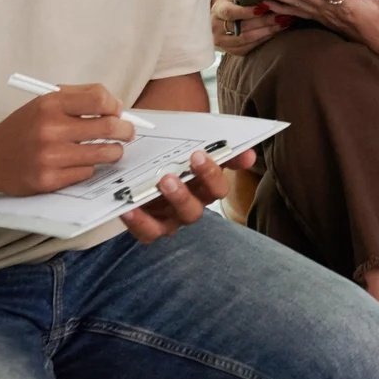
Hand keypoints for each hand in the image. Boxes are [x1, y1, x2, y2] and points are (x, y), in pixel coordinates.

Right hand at [0, 85, 137, 196]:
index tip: (116, 112)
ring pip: (104, 153)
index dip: (115, 106)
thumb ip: (80, 97)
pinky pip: (87, 172)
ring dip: (114, 151)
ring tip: (111, 149)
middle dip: (126, 130)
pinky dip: (89, 167)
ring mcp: (50, 157)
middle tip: (127, 133)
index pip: (100, 99)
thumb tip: (117, 106)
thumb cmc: (24, 127)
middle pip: (108, 128)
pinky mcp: (49, 180)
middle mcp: (50, 129)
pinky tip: (78, 163)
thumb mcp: (45, 102)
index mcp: (50, 104)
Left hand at [120, 148, 256, 243]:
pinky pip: (146, 233)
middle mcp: (191, 206)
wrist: (154, 158)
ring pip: (172, 225)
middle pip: (195, 209)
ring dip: (160, 211)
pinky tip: (128, 208)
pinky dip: (138, 222)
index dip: (210, 174)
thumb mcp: (198, 146)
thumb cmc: (179, 154)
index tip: (198, 154)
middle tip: (169, 176)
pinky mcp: (150, 226)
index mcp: (206, 189)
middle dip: (183, 194)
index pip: (218, 189)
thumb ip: (223, 151)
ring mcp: (170, 219)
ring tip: (152, 189)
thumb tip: (249, 156)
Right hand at [210, 0, 288, 56]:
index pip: (230, 12)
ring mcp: (223, 42)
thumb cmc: (233, 4)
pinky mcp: (233, 51)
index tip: (264, 7)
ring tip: (284, 23)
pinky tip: (276, 31)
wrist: (222, 21)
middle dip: (264, 21)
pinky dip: (265, 39)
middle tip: (282, 15)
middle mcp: (216, 29)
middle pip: (242, 27)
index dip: (247, 11)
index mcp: (217, 11)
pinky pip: (251, 47)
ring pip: (247, 39)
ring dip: (268, 31)